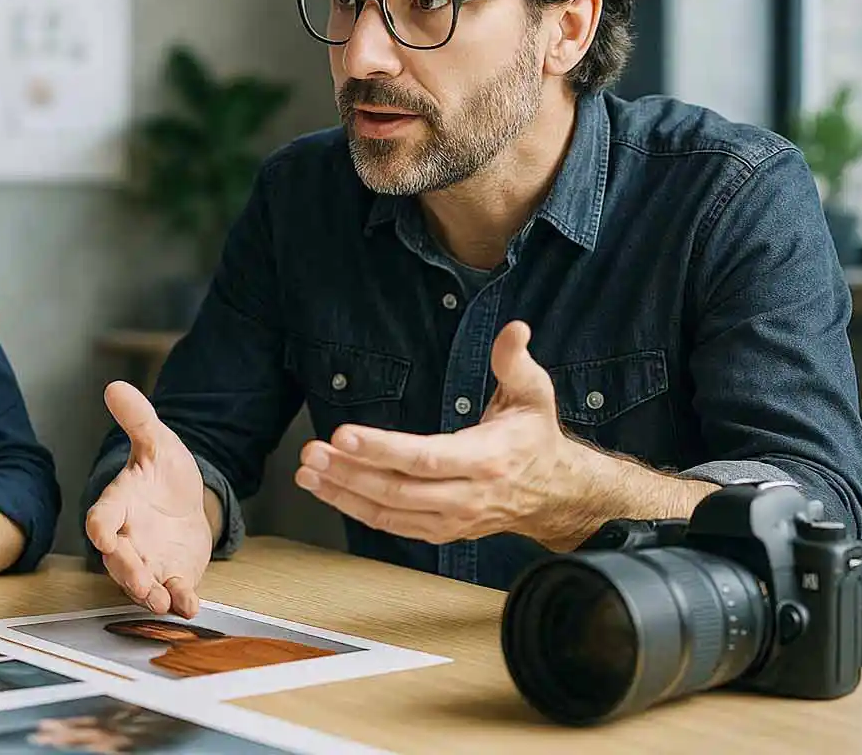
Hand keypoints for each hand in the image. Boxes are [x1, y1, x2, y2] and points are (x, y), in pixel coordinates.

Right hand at [85, 381, 212, 617]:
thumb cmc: (162, 473)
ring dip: (148, 593)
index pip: (102, 516)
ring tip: (158, 601)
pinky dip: (179, 600)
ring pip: (141, 582)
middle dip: (127, 571)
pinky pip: (172, 592)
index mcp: (119, 504)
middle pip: (118, 558)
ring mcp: (148, 561)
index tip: (101, 533)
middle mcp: (128, 537)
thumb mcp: (157, 441)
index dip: (100, 526)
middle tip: (138, 581)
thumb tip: (115, 386)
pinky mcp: (172, 576)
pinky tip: (189, 604)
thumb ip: (138, 419)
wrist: (186, 502)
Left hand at [296, 321, 606, 550]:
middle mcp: (467, 496)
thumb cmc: (534, 438)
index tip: (342, 433)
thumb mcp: (533, 395)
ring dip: (342, 492)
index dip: (381, 448)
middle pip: (398, 490)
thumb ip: (515, 362)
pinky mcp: (439, 531)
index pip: (426, 457)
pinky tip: (328, 489)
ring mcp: (452, 520)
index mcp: (487, 460)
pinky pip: (391, 525)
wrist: (554, 494)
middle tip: (310, 453)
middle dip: (348, 471)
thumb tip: (514, 329)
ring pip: (388, 512)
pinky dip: (355, 508)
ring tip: (307, 471)